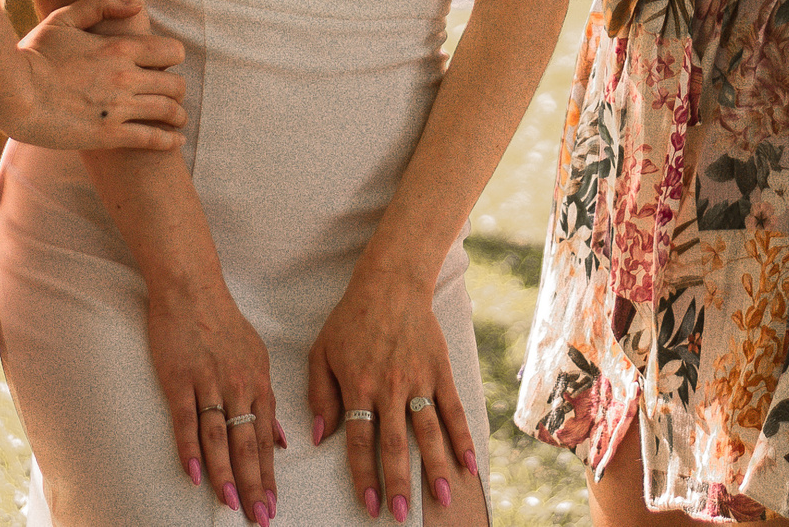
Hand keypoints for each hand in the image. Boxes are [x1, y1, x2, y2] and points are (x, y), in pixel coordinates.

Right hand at [0, 0, 187, 150]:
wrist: (12, 92)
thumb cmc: (33, 53)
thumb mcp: (63, 18)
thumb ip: (100, 4)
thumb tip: (135, 5)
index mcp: (119, 48)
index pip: (172, 51)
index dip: (173, 59)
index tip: (166, 67)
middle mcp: (126, 77)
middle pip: (175, 85)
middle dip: (177, 91)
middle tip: (172, 97)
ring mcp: (118, 107)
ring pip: (168, 112)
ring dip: (177, 116)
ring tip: (177, 121)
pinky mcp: (108, 134)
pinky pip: (151, 139)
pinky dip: (169, 141)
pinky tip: (175, 142)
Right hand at [149, 274, 283, 523]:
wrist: (192, 288)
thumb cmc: (223, 323)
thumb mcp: (257, 357)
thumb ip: (267, 401)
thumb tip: (281, 441)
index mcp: (259, 383)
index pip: (266, 439)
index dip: (269, 475)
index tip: (273, 505)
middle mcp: (239, 387)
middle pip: (248, 444)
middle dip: (255, 484)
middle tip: (260, 517)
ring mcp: (209, 383)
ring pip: (220, 437)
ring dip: (226, 474)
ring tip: (232, 505)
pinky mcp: (180, 379)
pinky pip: (187, 419)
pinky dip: (190, 449)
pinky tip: (195, 475)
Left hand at [308, 267, 476, 521]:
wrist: (390, 283)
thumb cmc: (351, 319)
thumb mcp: (322, 352)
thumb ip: (319, 395)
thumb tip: (321, 437)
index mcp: (358, 386)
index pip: (361, 441)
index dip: (365, 476)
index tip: (371, 505)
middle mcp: (390, 387)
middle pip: (394, 444)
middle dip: (399, 483)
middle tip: (401, 514)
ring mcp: (418, 380)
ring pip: (427, 432)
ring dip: (435, 468)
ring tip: (443, 499)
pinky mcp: (440, 371)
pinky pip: (453, 409)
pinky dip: (462, 437)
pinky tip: (468, 463)